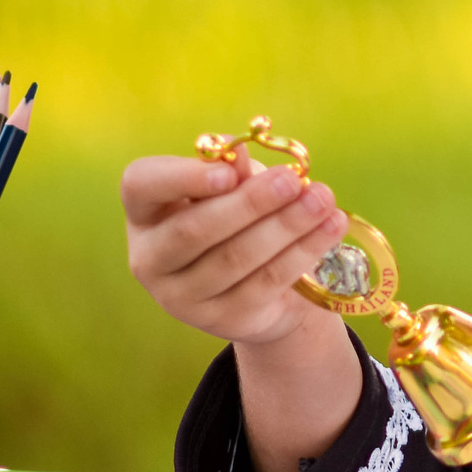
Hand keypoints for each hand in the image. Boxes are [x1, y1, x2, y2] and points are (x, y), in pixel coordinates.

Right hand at [123, 153, 349, 348]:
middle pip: (193, 230)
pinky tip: (331, 227)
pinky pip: (265, 282)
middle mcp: (150, 257)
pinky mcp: (221, 319)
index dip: (181, 177)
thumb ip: (232, 170)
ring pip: (234, 258)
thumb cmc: (240, 221)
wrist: (263, 291)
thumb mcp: (234, 189)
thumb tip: (237, 151)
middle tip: (293, 180)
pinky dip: (302, 251)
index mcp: (145, 212)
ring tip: (323, 200)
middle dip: (249, 203)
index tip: (228, 171)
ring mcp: (181, 296)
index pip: (141, 186)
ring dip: (285, 225)